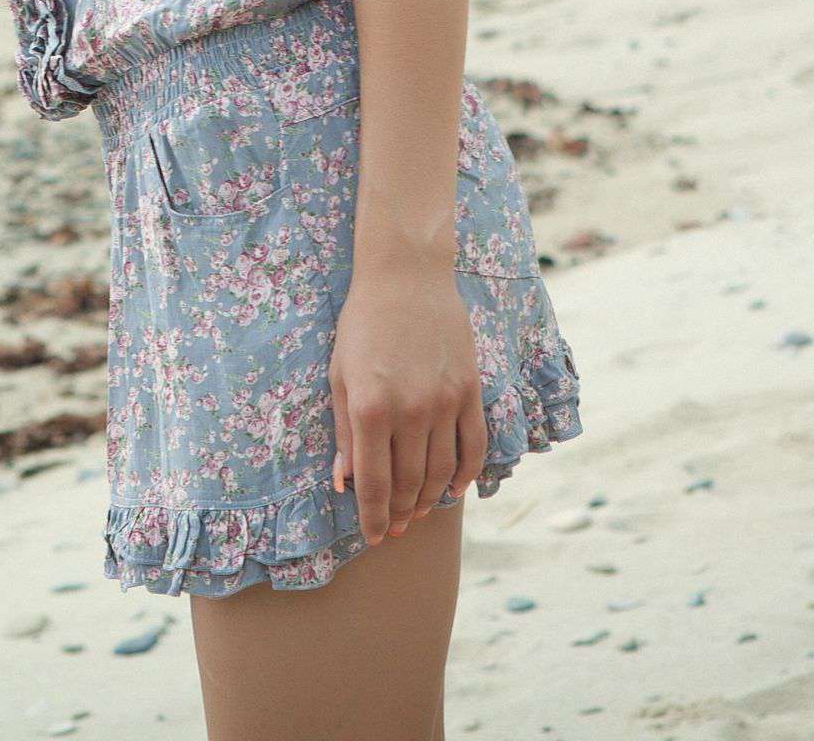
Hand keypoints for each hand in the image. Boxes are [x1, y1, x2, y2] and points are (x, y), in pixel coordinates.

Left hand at [327, 265, 487, 547]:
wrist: (407, 276)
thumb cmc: (363, 325)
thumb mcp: (339, 377)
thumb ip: (345, 434)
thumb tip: (346, 484)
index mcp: (371, 409)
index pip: (374, 483)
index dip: (373, 517)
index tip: (374, 537)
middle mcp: (411, 411)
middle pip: (409, 483)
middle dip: (400, 513)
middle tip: (396, 528)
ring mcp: (445, 402)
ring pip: (442, 472)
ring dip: (429, 500)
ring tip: (418, 513)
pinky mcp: (470, 391)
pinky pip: (473, 446)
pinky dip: (466, 475)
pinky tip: (453, 489)